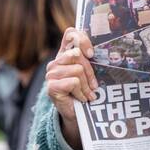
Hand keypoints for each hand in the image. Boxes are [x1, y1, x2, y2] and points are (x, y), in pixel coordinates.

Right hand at [44, 27, 96, 149]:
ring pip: (77, 70)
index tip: (92, 54)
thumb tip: (97, 51)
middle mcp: (55, 62)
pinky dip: (81, 92)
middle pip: (77, 54)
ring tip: (87, 94)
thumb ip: (89, 59)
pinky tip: (81, 99)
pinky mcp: (51, 87)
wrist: (76, 115)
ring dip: (86, 85)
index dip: (82, 39)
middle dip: (90, 71)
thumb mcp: (89, 74)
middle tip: (94, 85)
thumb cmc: (84, 92)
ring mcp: (51, 74)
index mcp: (64, 55)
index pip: (70, 34)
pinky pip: (73, 82)